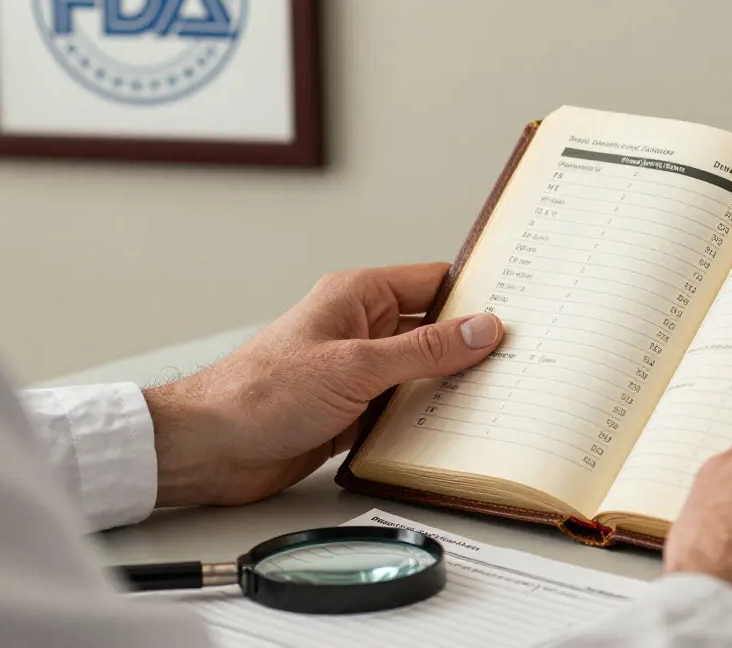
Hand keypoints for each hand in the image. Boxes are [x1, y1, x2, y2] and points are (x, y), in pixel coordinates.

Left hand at [143, 263, 503, 507]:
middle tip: (521, 359)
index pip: (434, 283)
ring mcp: (359, 372)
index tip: (520, 306)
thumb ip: (424, 349)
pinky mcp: (354, 411)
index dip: (476, 293)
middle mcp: (361, 329)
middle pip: (434, 330)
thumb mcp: (356, 366)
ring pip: (422, 373)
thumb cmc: (261, 393)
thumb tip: (481, 329)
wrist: (210, 448)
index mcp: (359, 296)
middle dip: (471, 346)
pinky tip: (457, 431)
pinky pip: (405, 409)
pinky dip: (428, 420)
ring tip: (499, 397)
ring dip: (450, 388)